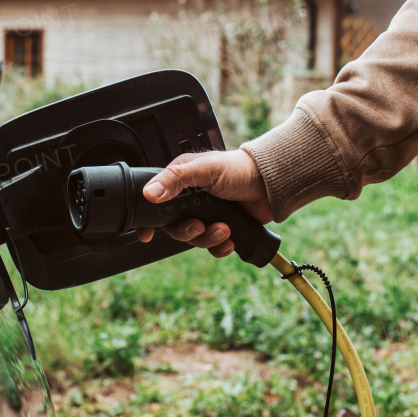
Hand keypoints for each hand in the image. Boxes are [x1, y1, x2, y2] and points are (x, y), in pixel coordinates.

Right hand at [135, 150, 271, 257]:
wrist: (270, 185)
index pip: (157, 203)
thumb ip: (176, 179)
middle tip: (200, 226)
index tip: (147, 235)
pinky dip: (220, 247)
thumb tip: (150, 193)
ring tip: (224, 230)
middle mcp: (191, 200)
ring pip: (194, 239)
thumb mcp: (205, 169)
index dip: (151, 221)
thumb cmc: (239, 169)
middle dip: (188, 231)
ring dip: (208, 239)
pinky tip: (230, 240)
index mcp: (181, 182)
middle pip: (175, 227)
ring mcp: (206, 215)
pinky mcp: (222, 228)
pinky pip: (212, 247)